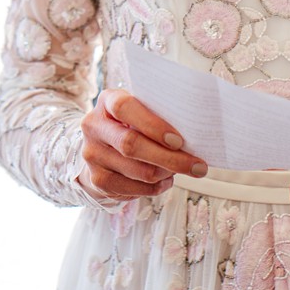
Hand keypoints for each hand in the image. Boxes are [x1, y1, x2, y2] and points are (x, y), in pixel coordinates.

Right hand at [80, 88, 207, 199]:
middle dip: (170, 158)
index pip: (125, 108)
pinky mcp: (97, 180)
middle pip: (131, 145)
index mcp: (107, 101)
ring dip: (166, 173)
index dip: (152, 125)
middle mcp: (94, 126)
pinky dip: (156, 187)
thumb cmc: (132, 125)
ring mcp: (92, 155)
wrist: (102, 149)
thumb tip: (195, 136)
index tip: (179, 140)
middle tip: (198, 166)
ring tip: (182, 169)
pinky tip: (165, 180)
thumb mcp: (141, 111)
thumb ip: (159, 115)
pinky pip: (135, 188)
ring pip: (138, 171)